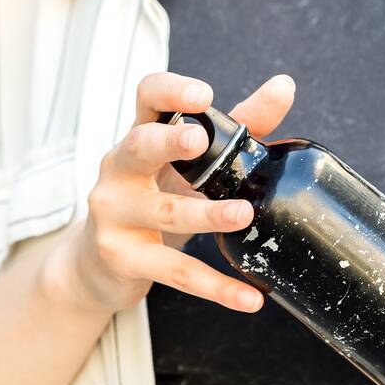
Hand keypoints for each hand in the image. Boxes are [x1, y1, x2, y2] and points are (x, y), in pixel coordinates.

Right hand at [43, 71, 295, 314]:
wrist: (100, 265)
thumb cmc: (154, 200)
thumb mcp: (189, 166)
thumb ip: (238, 127)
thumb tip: (284, 86)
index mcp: (140, 138)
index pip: (147, 99)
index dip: (170, 92)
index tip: (202, 95)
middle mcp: (119, 170)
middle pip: (139, 146)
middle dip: (167, 142)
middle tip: (199, 141)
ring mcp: (114, 214)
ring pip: (164, 212)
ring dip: (205, 215)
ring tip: (243, 215)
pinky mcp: (121, 256)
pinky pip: (173, 271)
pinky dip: (214, 286)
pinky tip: (249, 297)